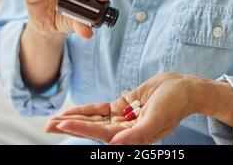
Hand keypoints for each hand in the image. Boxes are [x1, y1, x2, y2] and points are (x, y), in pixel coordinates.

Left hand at [45, 72, 199, 144]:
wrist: (183, 89)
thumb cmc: (174, 104)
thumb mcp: (158, 119)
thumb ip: (137, 135)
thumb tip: (114, 144)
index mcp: (132, 137)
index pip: (100, 134)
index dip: (80, 128)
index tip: (62, 123)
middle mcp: (124, 130)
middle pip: (92, 128)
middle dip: (71, 126)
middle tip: (49, 124)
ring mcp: (123, 117)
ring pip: (94, 118)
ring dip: (76, 117)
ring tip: (56, 118)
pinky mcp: (124, 105)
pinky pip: (102, 108)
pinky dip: (88, 108)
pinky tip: (74, 111)